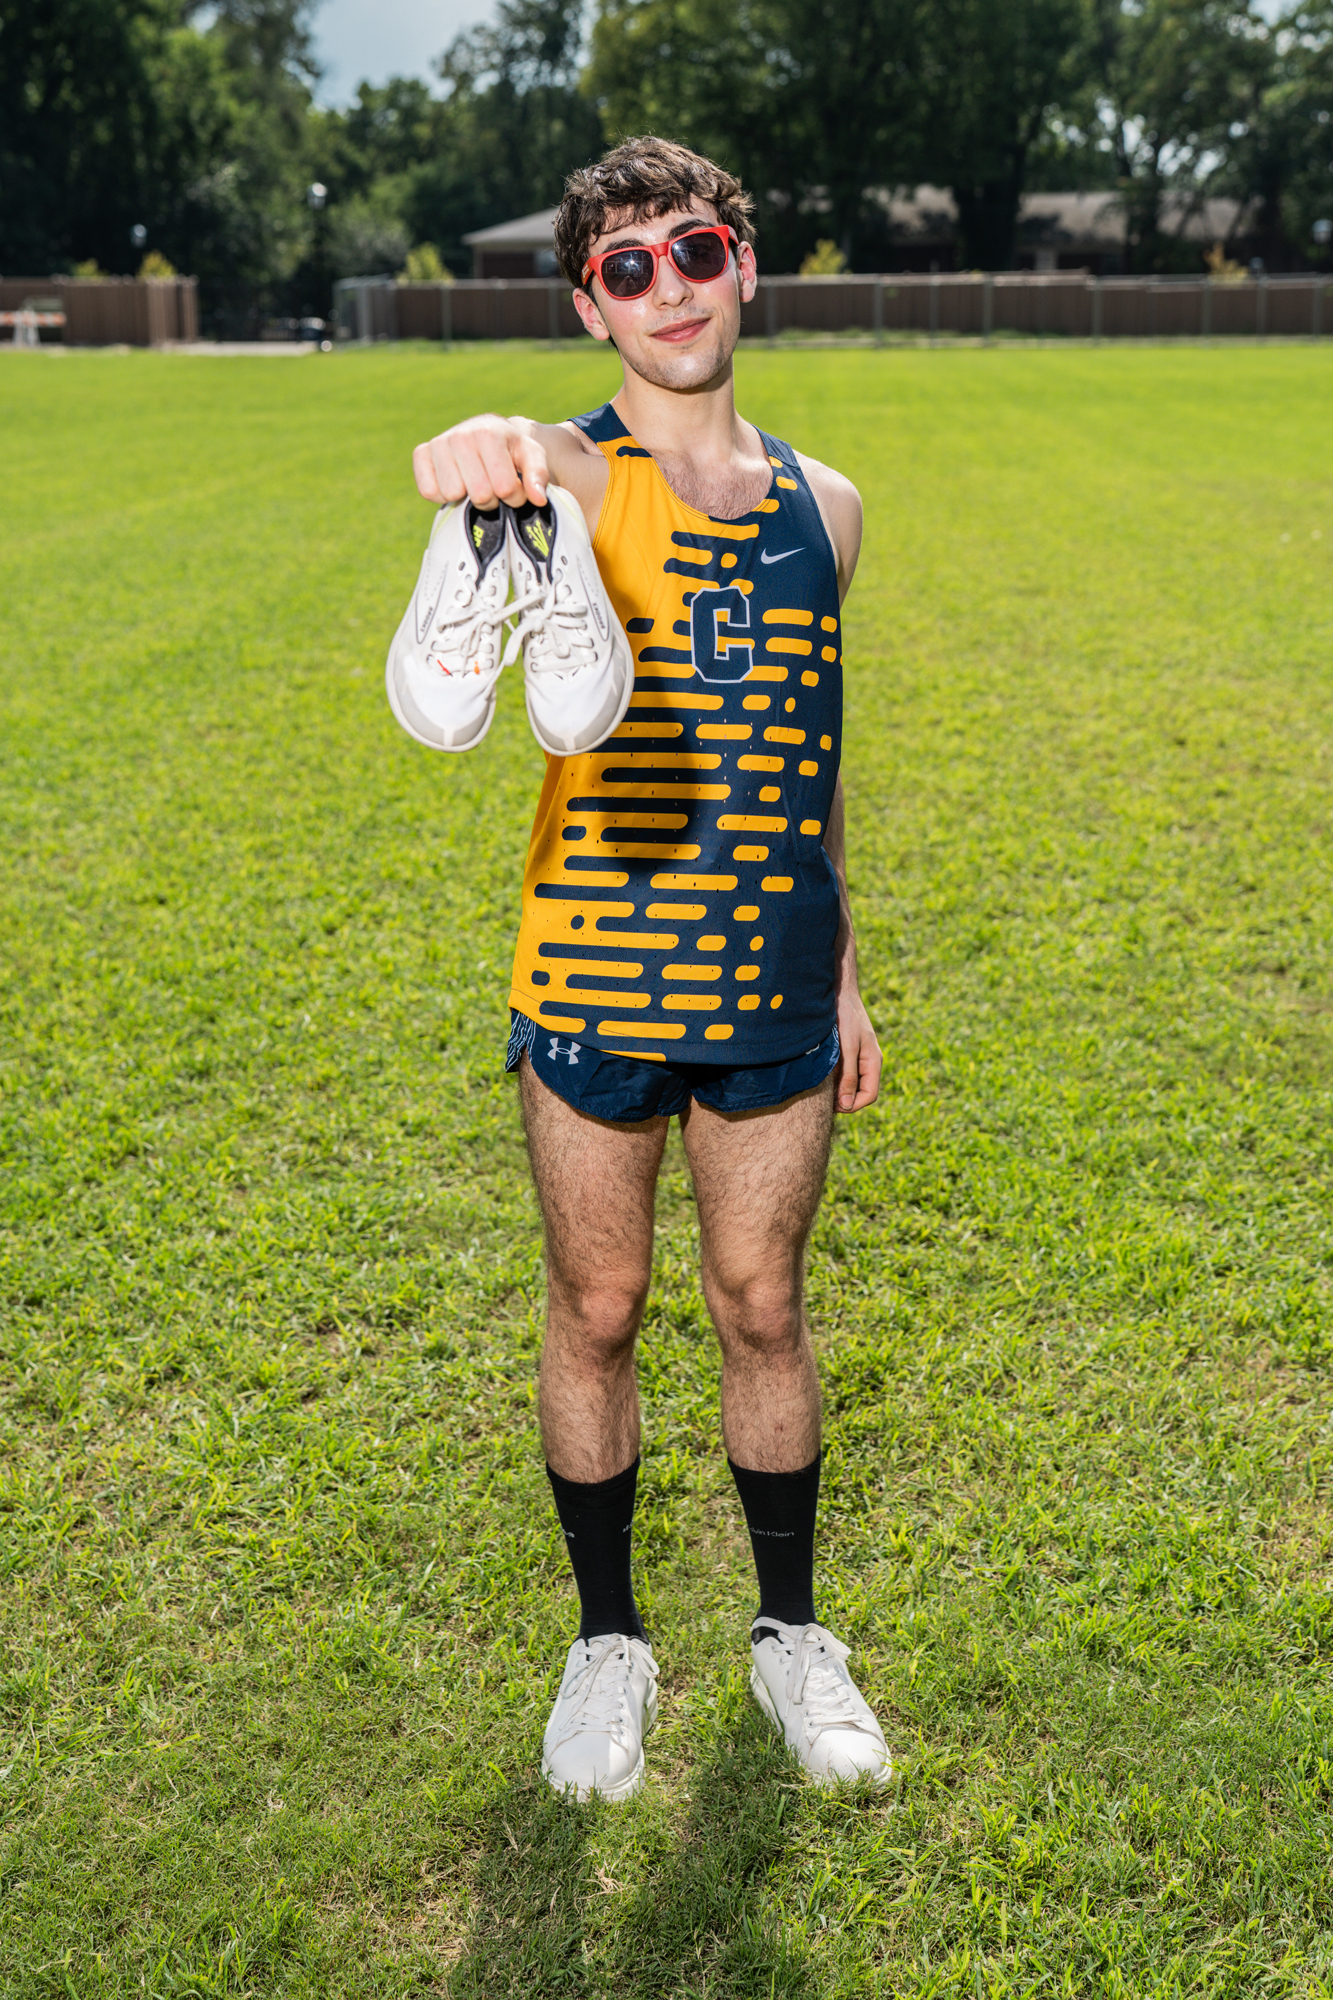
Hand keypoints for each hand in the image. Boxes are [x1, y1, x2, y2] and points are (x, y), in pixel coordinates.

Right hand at [412, 413, 548, 509]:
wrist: (487, 433)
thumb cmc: (511, 450)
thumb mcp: (532, 458)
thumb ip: (539, 476)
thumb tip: (538, 498)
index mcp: (489, 434)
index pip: (504, 489)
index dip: (514, 496)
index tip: (514, 487)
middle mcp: (460, 435)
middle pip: (479, 495)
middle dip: (491, 498)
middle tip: (493, 485)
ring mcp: (438, 443)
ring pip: (453, 494)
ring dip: (466, 498)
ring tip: (474, 482)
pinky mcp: (421, 454)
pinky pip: (429, 491)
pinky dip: (443, 495)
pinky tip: (456, 481)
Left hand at [833, 986, 880, 1112]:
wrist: (840, 993)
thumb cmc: (846, 1017)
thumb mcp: (847, 1048)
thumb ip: (849, 1076)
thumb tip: (847, 1104)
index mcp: (874, 1062)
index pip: (869, 1095)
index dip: (853, 1105)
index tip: (833, 1106)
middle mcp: (869, 1062)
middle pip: (861, 1093)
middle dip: (845, 1099)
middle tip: (824, 1099)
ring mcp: (860, 1058)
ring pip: (852, 1084)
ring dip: (838, 1089)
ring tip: (821, 1087)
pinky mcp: (849, 1053)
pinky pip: (845, 1073)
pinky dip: (835, 1079)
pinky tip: (821, 1075)